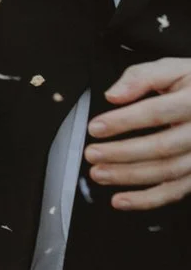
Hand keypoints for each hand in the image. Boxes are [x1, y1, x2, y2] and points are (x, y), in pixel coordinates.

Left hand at [85, 59, 190, 209]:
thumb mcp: (173, 69)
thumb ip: (142, 77)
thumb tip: (114, 95)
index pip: (157, 112)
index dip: (124, 121)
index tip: (95, 127)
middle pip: (162, 147)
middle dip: (122, 153)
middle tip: (92, 154)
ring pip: (168, 171)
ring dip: (130, 177)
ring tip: (99, 174)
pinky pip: (177, 190)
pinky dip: (148, 199)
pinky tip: (122, 200)